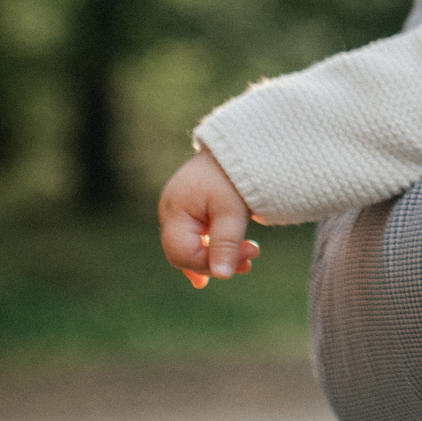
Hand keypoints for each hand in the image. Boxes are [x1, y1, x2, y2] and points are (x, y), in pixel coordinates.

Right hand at [156, 148, 262, 286]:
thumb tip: (222, 276)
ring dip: (217, 256)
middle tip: (251, 262)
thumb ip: (226, 244)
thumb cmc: (233, 175)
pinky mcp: (191, 210)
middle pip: (184, 253)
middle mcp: (170, 212)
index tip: (249, 255)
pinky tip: (225, 262)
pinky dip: (212, 248)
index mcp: (174, 211)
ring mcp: (179, 211)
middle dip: (215, 262)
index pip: (183, 254)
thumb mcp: (232, 211)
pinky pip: (196, 237)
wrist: (238, 144)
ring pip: (191, 247)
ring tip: (248, 259)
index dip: (211, 263)